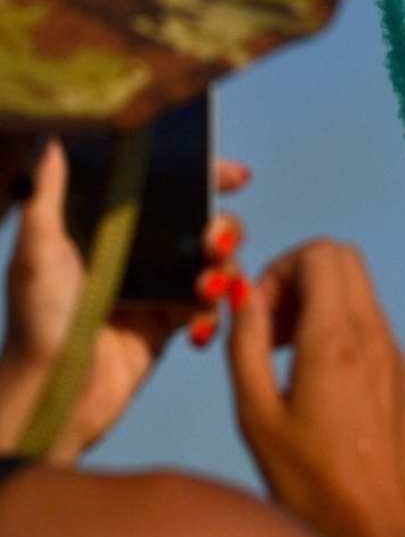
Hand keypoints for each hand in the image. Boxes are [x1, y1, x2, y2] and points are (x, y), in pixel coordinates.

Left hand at [0, 140, 250, 459]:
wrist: (55, 395)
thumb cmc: (37, 323)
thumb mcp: (36, 253)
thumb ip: (46, 198)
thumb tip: (49, 141)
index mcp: (109, 228)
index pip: (164, 188)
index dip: (205, 176)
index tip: (237, 175)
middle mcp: (138, 251)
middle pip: (203, 221)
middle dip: (224, 226)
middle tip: (215, 242)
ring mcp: (160, 285)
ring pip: (215, 261)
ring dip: (224, 267)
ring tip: (209, 283)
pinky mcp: (173, 321)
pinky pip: (213, 304)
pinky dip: (217, 308)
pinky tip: (202, 318)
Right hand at [227, 240, 404, 536]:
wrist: (384, 531)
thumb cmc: (312, 484)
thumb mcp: (257, 415)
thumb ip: (246, 343)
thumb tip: (243, 293)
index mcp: (336, 337)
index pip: (322, 252)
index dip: (283, 268)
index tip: (262, 315)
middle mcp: (378, 337)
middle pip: (346, 262)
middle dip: (302, 280)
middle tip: (274, 332)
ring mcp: (403, 359)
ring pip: (363, 301)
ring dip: (323, 313)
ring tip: (293, 367)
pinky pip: (380, 339)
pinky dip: (348, 344)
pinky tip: (329, 398)